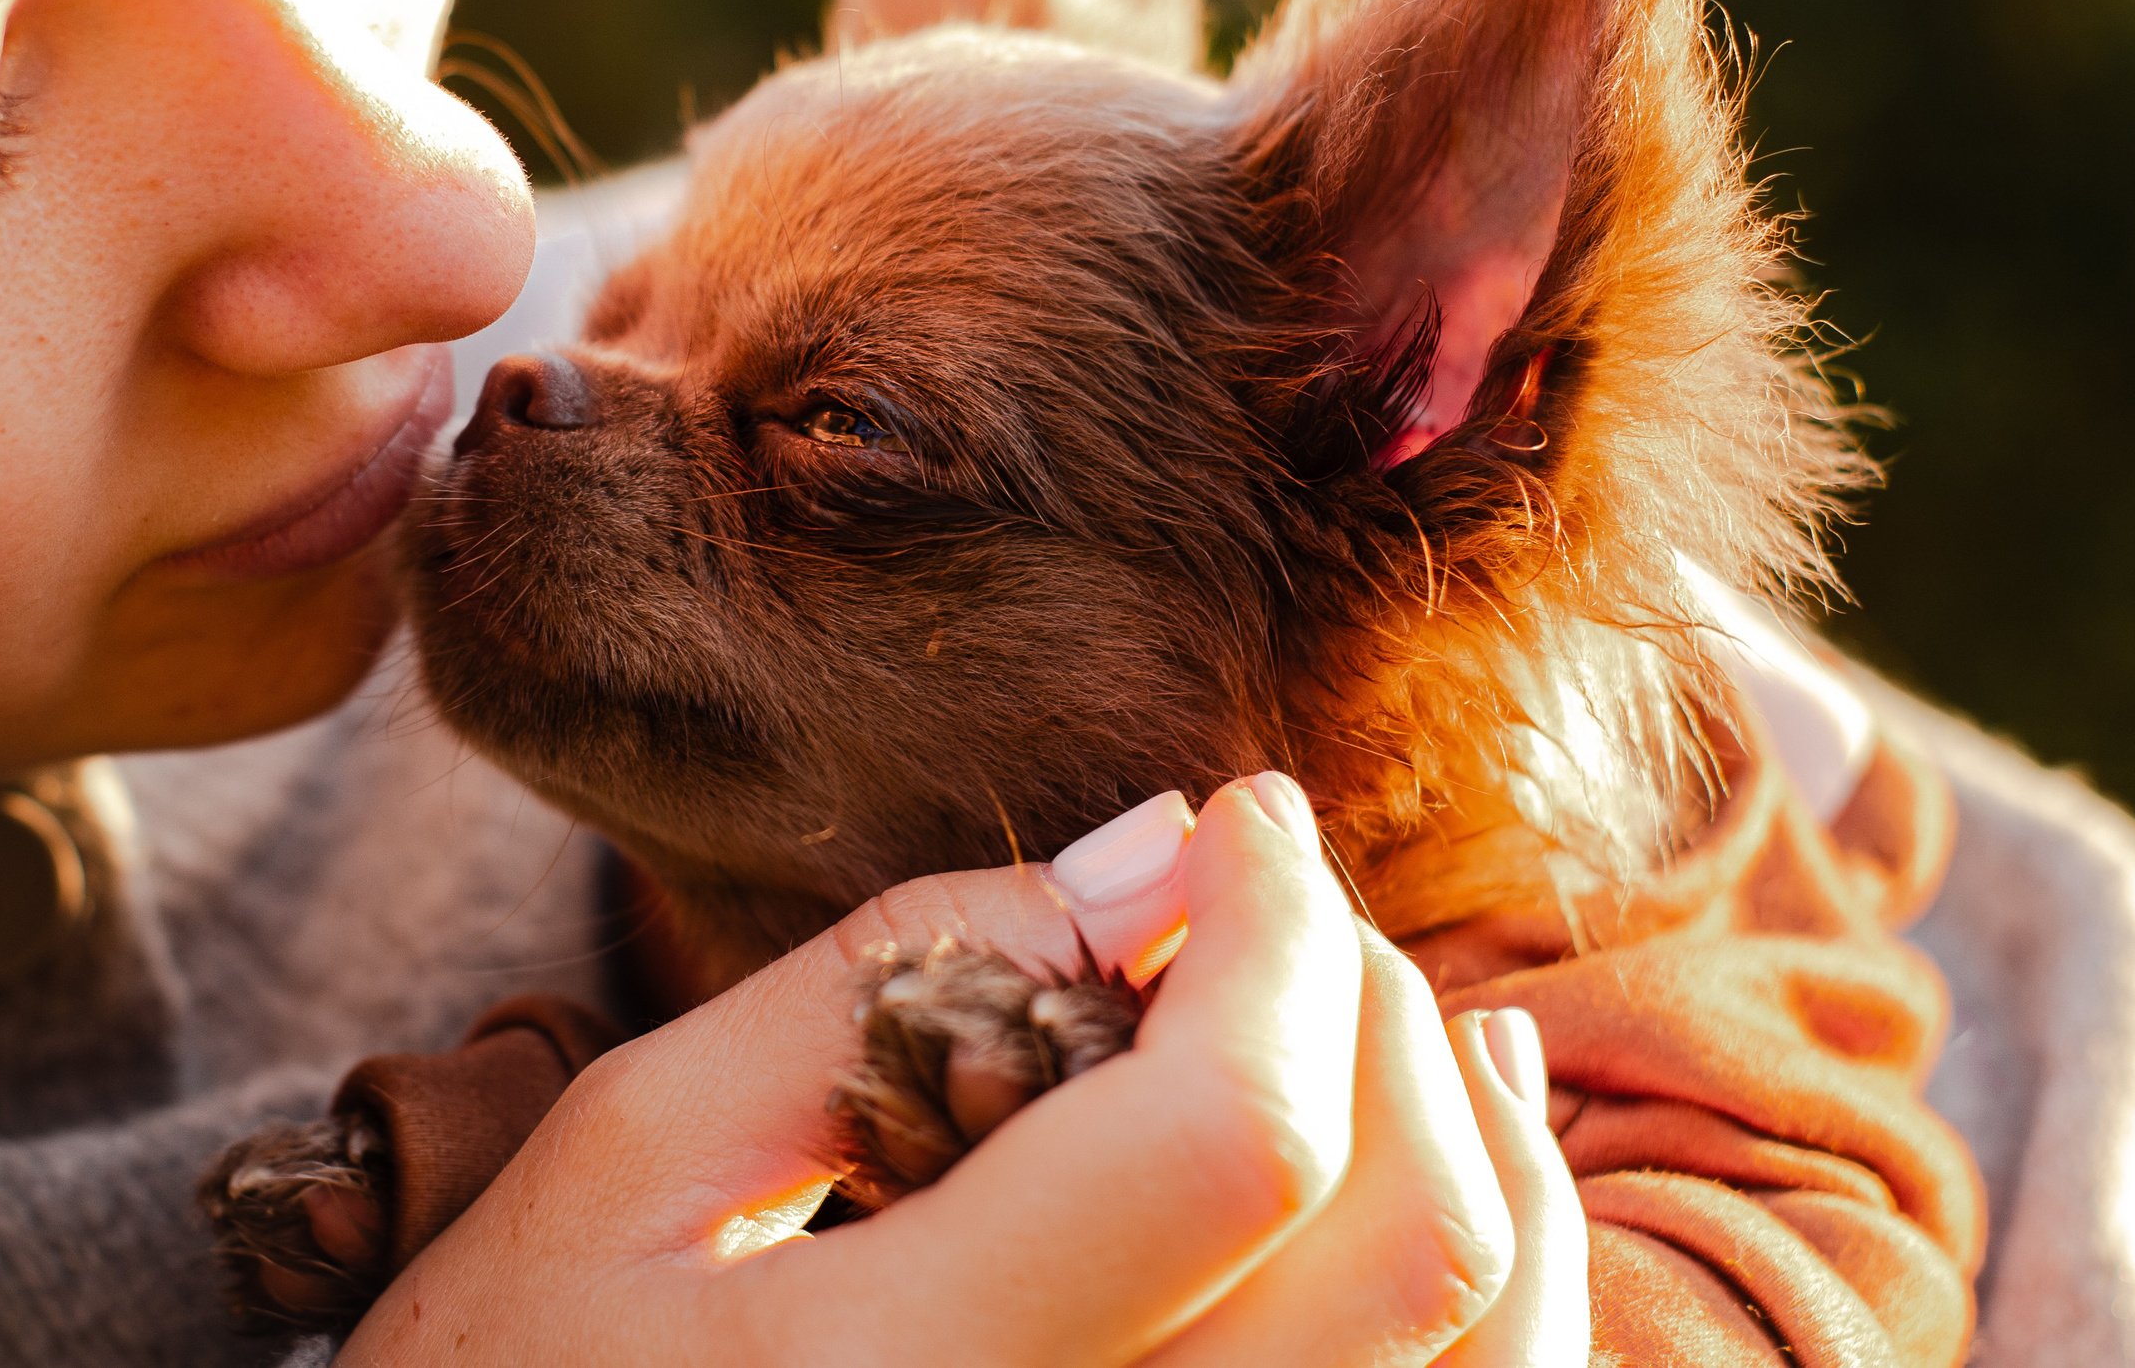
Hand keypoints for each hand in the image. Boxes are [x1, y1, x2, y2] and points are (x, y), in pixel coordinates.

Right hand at [341, 773, 1586, 1364]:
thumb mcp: (632, 1155)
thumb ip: (881, 982)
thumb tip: (1155, 853)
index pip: (1231, 1139)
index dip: (1276, 930)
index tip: (1238, 820)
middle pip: (1401, 1245)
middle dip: (1375, 1006)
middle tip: (1272, 903)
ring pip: (1483, 1362)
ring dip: (1481, 1139)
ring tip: (1407, 1003)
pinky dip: (1502, 1283)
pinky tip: (1451, 1159)